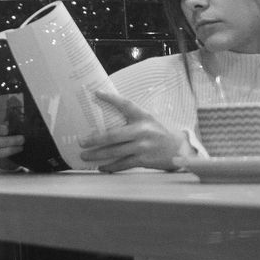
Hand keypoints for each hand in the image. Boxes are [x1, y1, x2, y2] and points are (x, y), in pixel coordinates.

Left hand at [79, 90, 193, 171]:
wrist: (178, 150)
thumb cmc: (156, 133)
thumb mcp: (147, 120)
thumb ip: (130, 118)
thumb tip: (104, 115)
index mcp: (143, 117)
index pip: (126, 104)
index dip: (111, 98)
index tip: (96, 93)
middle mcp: (142, 131)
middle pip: (113, 135)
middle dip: (94, 139)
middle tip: (80, 141)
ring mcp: (143, 146)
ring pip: (115, 152)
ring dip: (97, 155)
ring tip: (84, 156)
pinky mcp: (143, 160)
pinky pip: (123, 164)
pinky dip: (111, 166)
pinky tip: (101, 167)